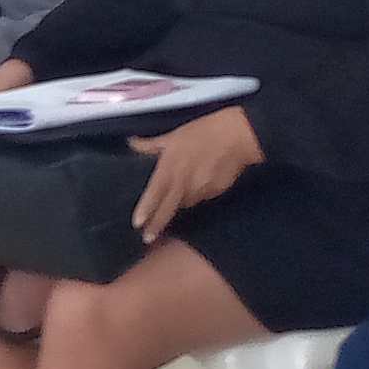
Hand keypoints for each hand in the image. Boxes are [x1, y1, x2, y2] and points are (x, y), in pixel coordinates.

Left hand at [128, 103, 262, 238]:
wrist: (237, 135)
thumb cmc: (204, 131)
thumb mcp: (174, 135)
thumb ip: (151, 144)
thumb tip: (131, 142)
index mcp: (170, 166)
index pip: (155, 192)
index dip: (146, 209)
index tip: (137, 224)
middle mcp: (184, 181)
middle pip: (168, 207)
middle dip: (158, 224)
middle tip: (148, 238)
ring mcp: (201, 189)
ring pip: (187, 202)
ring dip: (181, 203)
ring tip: (179, 199)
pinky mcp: (216, 191)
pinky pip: (203, 197)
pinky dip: (198, 194)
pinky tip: (200, 183)